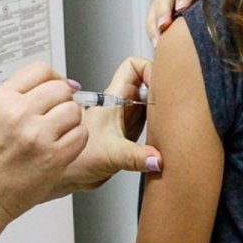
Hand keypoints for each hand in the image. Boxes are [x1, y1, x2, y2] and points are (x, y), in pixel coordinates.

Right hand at [0, 62, 85, 225]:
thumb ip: (17, 98)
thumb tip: (52, 87)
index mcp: (1, 100)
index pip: (40, 70)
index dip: (53, 78)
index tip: (55, 87)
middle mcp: (19, 113)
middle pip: (61, 88)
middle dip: (63, 99)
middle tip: (57, 112)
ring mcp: (38, 135)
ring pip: (74, 110)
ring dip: (71, 120)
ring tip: (58, 132)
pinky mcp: (53, 157)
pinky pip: (80, 135)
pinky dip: (76, 139)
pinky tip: (62, 146)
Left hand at [47, 57, 161, 198]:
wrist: (68, 176)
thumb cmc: (77, 159)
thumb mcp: (111, 155)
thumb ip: (136, 157)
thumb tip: (157, 159)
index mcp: (113, 98)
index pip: (134, 66)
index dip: (150, 69)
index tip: (161, 84)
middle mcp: (122, 105)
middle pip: (148, 82)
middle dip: (163, 89)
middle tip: (174, 104)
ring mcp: (127, 119)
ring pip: (151, 102)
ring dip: (163, 109)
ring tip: (173, 119)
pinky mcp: (131, 135)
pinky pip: (152, 122)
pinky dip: (161, 126)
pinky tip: (166, 137)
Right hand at [144, 0, 228, 45]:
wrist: (207, 16)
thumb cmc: (216, 6)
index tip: (182, 8)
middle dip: (164, 10)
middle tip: (164, 25)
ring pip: (156, 6)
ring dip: (155, 23)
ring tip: (158, 39)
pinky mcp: (158, 11)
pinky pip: (151, 20)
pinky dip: (152, 31)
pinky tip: (156, 43)